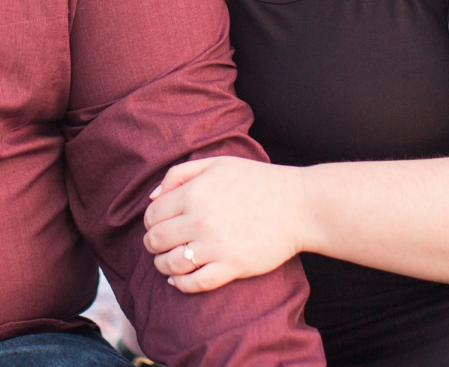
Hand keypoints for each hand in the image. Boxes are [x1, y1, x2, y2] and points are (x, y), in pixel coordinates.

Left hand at [142, 156, 306, 293]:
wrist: (298, 206)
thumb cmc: (256, 182)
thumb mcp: (216, 164)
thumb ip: (180, 174)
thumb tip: (152, 197)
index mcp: (194, 193)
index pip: (153, 214)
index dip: (150, 222)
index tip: (157, 225)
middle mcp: (200, 220)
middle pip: (156, 240)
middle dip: (152, 244)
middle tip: (158, 245)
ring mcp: (216, 246)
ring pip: (171, 264)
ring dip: (162, 265)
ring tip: (167, 262)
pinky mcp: (232, 267)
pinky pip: (194, 283)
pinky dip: (180, 284)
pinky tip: (179, 279)